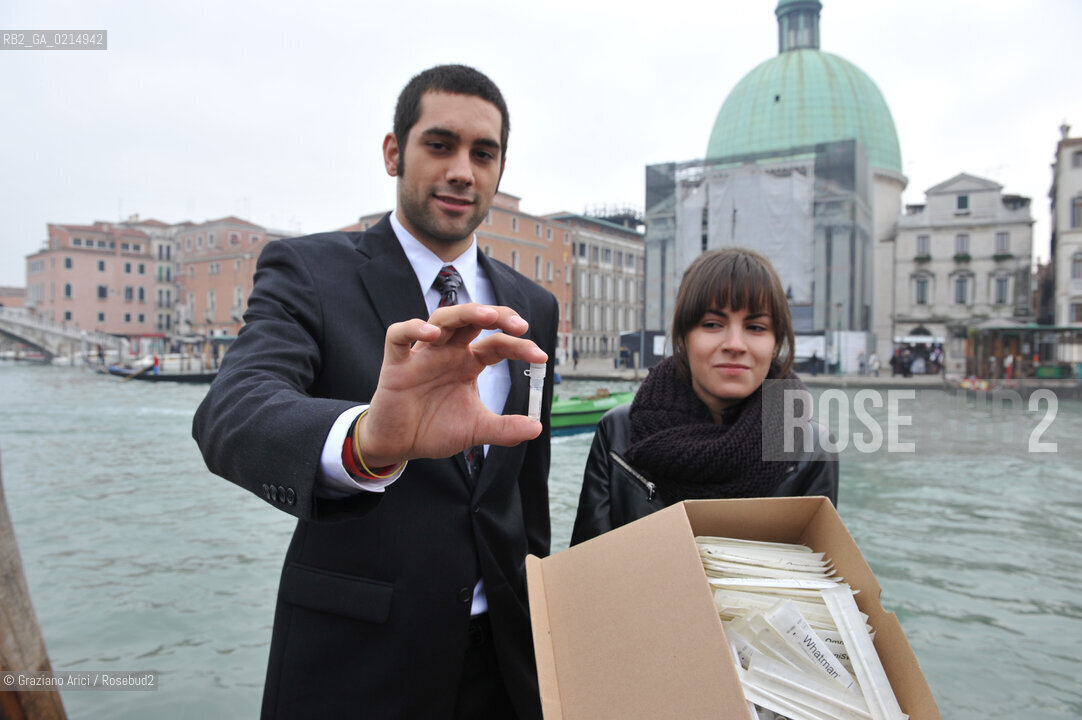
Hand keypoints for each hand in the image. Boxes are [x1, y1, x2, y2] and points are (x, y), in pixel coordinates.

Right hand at [356, 304, 547, 466]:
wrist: (400, 445)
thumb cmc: (435, 429)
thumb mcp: (476, 430)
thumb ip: (505, 429)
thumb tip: (537, 428)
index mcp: (468, 363)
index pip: (497, 344)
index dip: (520, 346)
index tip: (541, 357)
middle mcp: (448, 352)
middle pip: (473, 319)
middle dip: (497, 315)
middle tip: (519, 325)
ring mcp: (422, 354)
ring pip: (442, 318)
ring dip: (464, 313)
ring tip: (486, 316)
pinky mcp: (396, 363)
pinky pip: (399, 335)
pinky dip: (413, 329)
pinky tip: (432, 334)